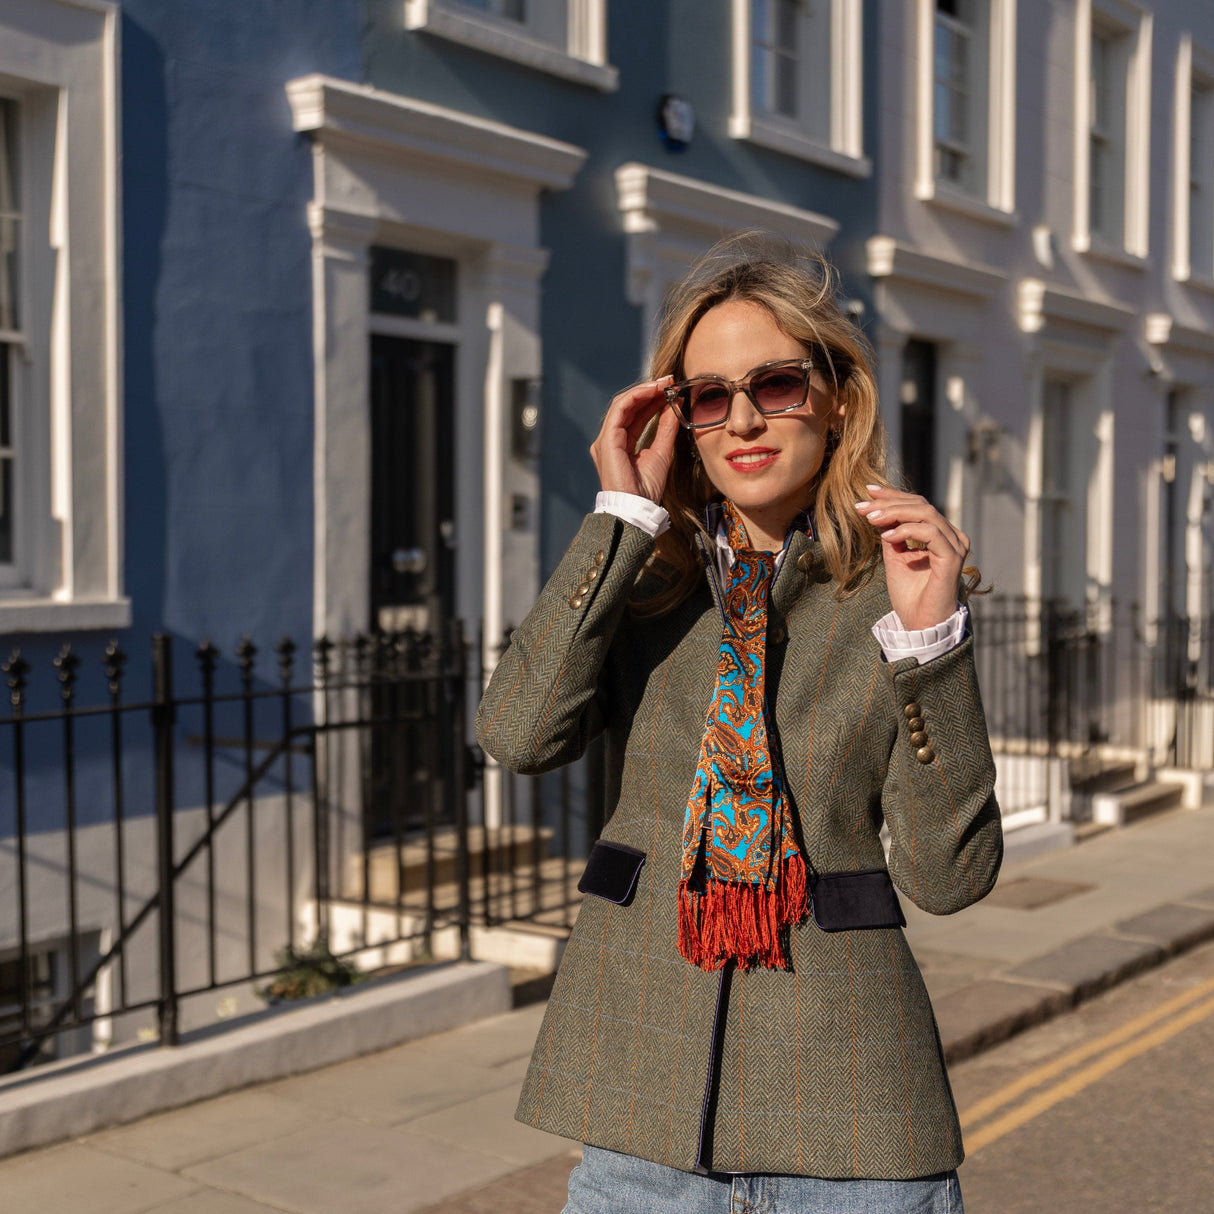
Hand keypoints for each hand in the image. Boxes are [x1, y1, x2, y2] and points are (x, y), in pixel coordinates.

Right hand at [589, 376, 680, 503]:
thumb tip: (675, 405)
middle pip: (628, 406)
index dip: (652, 400)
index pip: (635, 415)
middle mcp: (610, 439)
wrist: (637, 507)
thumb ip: (666, 428)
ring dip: (643, 391)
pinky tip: (652, 390)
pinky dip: (636, 397)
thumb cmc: (647, 489)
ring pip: (623, 404)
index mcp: (621, 444)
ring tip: (663, 383)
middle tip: (669, 380)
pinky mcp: (607, 440)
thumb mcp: (662, 452)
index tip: (670, 389)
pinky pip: (620, 410)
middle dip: (649, 391)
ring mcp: (606, 439)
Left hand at [855, 486, 968, 630]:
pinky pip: (930, 533)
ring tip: (870, 518)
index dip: (893, 496)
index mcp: (941, 534)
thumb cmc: (910, 595)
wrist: (920, 625)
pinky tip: (886, 536)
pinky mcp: (952, 558)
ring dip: (894, 513)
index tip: (867, 491)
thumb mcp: (895, 558)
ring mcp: (955, 546)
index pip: (918, 505)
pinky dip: (906, 530)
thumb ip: (891, 534)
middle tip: (863, 505)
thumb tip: (878, 511)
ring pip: (925, 514)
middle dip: (889, 502)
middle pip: (921, 505)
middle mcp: (952, 537)